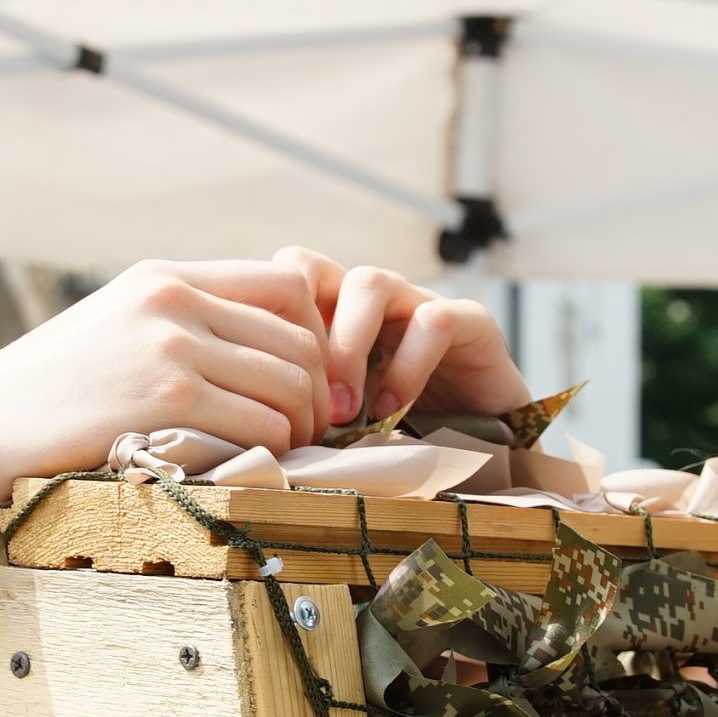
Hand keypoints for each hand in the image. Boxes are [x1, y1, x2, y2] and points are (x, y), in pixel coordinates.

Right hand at [0, 258, 330, 516]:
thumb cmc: (37, 404)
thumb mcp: (108, 336)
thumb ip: (175, 330)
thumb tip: (255, 358)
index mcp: (162, 278)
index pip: (287, 285)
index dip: (315, 339)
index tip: (303, 387)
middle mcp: (173, 299)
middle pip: (303, 339)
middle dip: (317, 396)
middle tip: (302, 438)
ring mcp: (172, 346)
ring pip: (292, 386)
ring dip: (296, 432)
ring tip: (271, 459)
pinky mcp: (168, 399)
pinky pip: (264, 427)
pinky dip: (270, 457)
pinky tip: (244, 471)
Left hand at [273, 247, 530, 426]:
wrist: (483, 450)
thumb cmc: (395, 436)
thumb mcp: (333, 423)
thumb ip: (295, 408)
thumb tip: (235, 427)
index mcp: (330, 311)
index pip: (280, 279)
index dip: (264, 319)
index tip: (262, 385)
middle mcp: (369, 298)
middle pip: (312, 266)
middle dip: (301, 329)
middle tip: (301, 396)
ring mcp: (418, 302)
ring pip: (371, 282)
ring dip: (348, 347)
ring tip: (344, 411)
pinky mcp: (471, 321)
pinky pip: (435, 320)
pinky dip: (408, 366)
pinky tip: (392, 408)